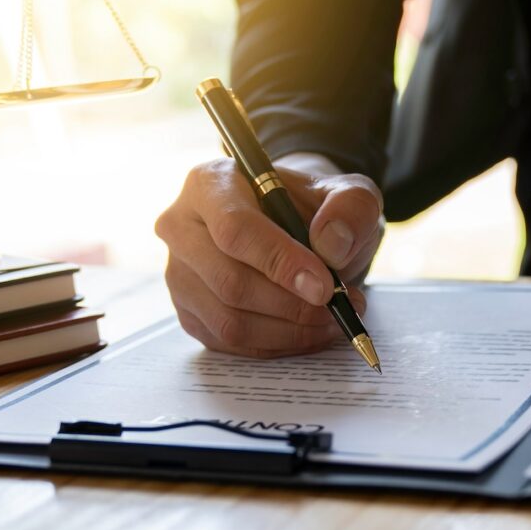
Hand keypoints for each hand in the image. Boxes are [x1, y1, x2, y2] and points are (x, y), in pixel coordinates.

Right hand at [154, 152, 384, 356]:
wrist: (300, 232)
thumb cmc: (317, 211)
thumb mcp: (349, 196)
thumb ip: (351, 209)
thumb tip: (332, 246)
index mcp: (211, 184)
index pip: (234, 229)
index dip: (280, 262)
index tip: (324, 287)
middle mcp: (182, 227)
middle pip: (228, 281)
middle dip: (291, 305)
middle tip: (337, 307)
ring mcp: (180, 273)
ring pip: (229, 320)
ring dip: (289, 331)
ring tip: (331, 320)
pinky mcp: (189, 312)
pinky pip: (230, 342)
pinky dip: (276, 345)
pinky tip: (308, 332)